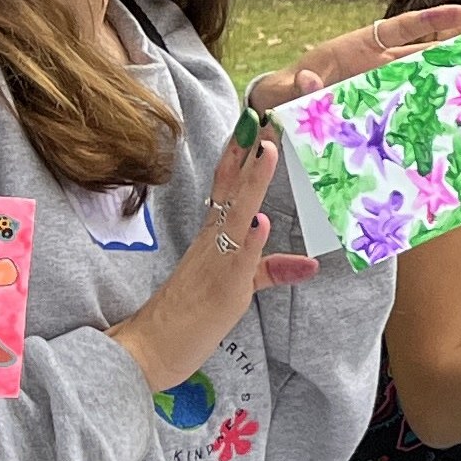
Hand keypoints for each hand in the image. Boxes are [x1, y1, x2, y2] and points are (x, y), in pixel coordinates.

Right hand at [109, 130, 317, 391]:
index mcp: (215, 237)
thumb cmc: (192, 317)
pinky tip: (259, 220)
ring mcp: (215, 259)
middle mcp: (213, 240)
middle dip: (246, 151)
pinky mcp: (220, 285)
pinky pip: (235, 258)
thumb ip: (271, 271)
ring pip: (236, 213)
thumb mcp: (240, 288)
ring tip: (268, 149)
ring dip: (252, 181)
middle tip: (261, 114)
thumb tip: (308, 264)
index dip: (241, 156)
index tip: (254, 124)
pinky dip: (249, 240)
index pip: (228, 188)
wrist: (152, 346)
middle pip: (230, 187)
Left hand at [241, 4, 460, 116]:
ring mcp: (385, 90)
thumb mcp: (289, 87)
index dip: (435, 20)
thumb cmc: (287, 92)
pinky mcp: (384, 113)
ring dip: (455, 86)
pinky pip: (412, 112)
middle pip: (427, 55)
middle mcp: (379, 66)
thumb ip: (299, 85)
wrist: (282, 113)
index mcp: (361, 48)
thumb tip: (310, 80)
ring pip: (426, 83)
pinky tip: (457, 125)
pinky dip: (432, 116)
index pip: (404, 28)